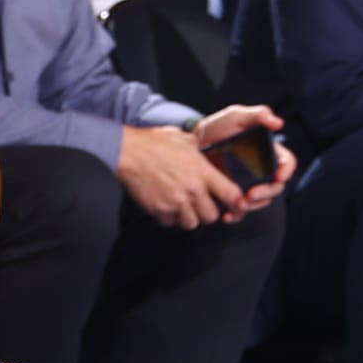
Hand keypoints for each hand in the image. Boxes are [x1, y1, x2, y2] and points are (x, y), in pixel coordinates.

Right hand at [116, 123, 243, 228]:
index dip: (236, 202)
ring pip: (192, 223)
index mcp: (202, 171)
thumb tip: (204, 149)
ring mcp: (176, 202)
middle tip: (200, 203)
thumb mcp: (182, 138)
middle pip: (212, 216)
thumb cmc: (153, 142)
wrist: (127, 152)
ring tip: (181, 205)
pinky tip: (165, 205)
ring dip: (188, 217)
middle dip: (207, 211)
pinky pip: (171, 223)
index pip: (231, 195)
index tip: (234, 204)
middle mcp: (192, 189)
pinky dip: (169, 217)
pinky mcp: (160, 210)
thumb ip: (198, 147)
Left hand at [192, 102, 294, 218]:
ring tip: (238, 204)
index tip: (279, 176)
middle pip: (275, 187)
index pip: (286, 163)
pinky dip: (236, 215)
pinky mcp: (234, 193)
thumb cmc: (220, 125)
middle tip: (251, 195)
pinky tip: (228, 215)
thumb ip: (259, 114)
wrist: (195, 140)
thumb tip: (278, 123)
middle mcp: (262, 171)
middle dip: (266, 194)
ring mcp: (249, 184)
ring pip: (260, 201)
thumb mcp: (238, 115)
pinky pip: (240, 210)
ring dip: (252, 206)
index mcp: (268, 153)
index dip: (286, 171)